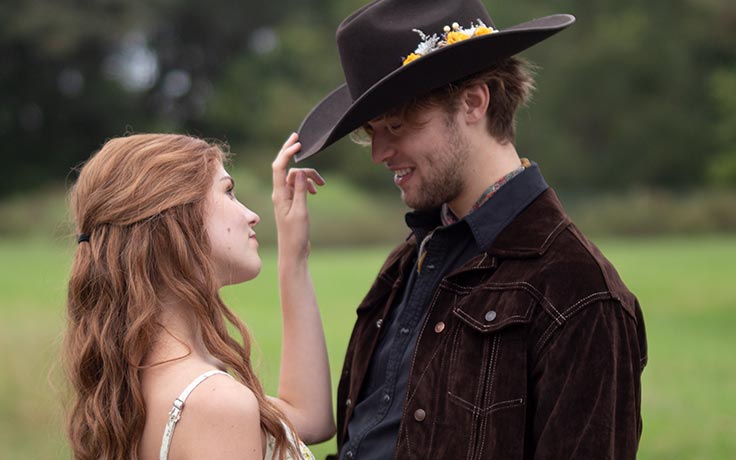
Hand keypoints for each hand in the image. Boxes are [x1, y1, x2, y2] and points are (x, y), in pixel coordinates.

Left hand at [272, 133, 324, 258]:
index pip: (279, 167)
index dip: (287, 152)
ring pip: (295, 176)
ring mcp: (285, 197)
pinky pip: (298, 185)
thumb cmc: (295, 235)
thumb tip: (300, 171)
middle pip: (283, 166)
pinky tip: (316, 190)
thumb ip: (300, 191)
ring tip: (321, 185)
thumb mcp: (300, 212)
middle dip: (290, 151)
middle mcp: (280, 193)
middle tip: (298, 137)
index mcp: (279, 194)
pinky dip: (308, 183)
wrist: (293, 252)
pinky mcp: (291, 202)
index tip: (299, 143)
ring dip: (308, 175)